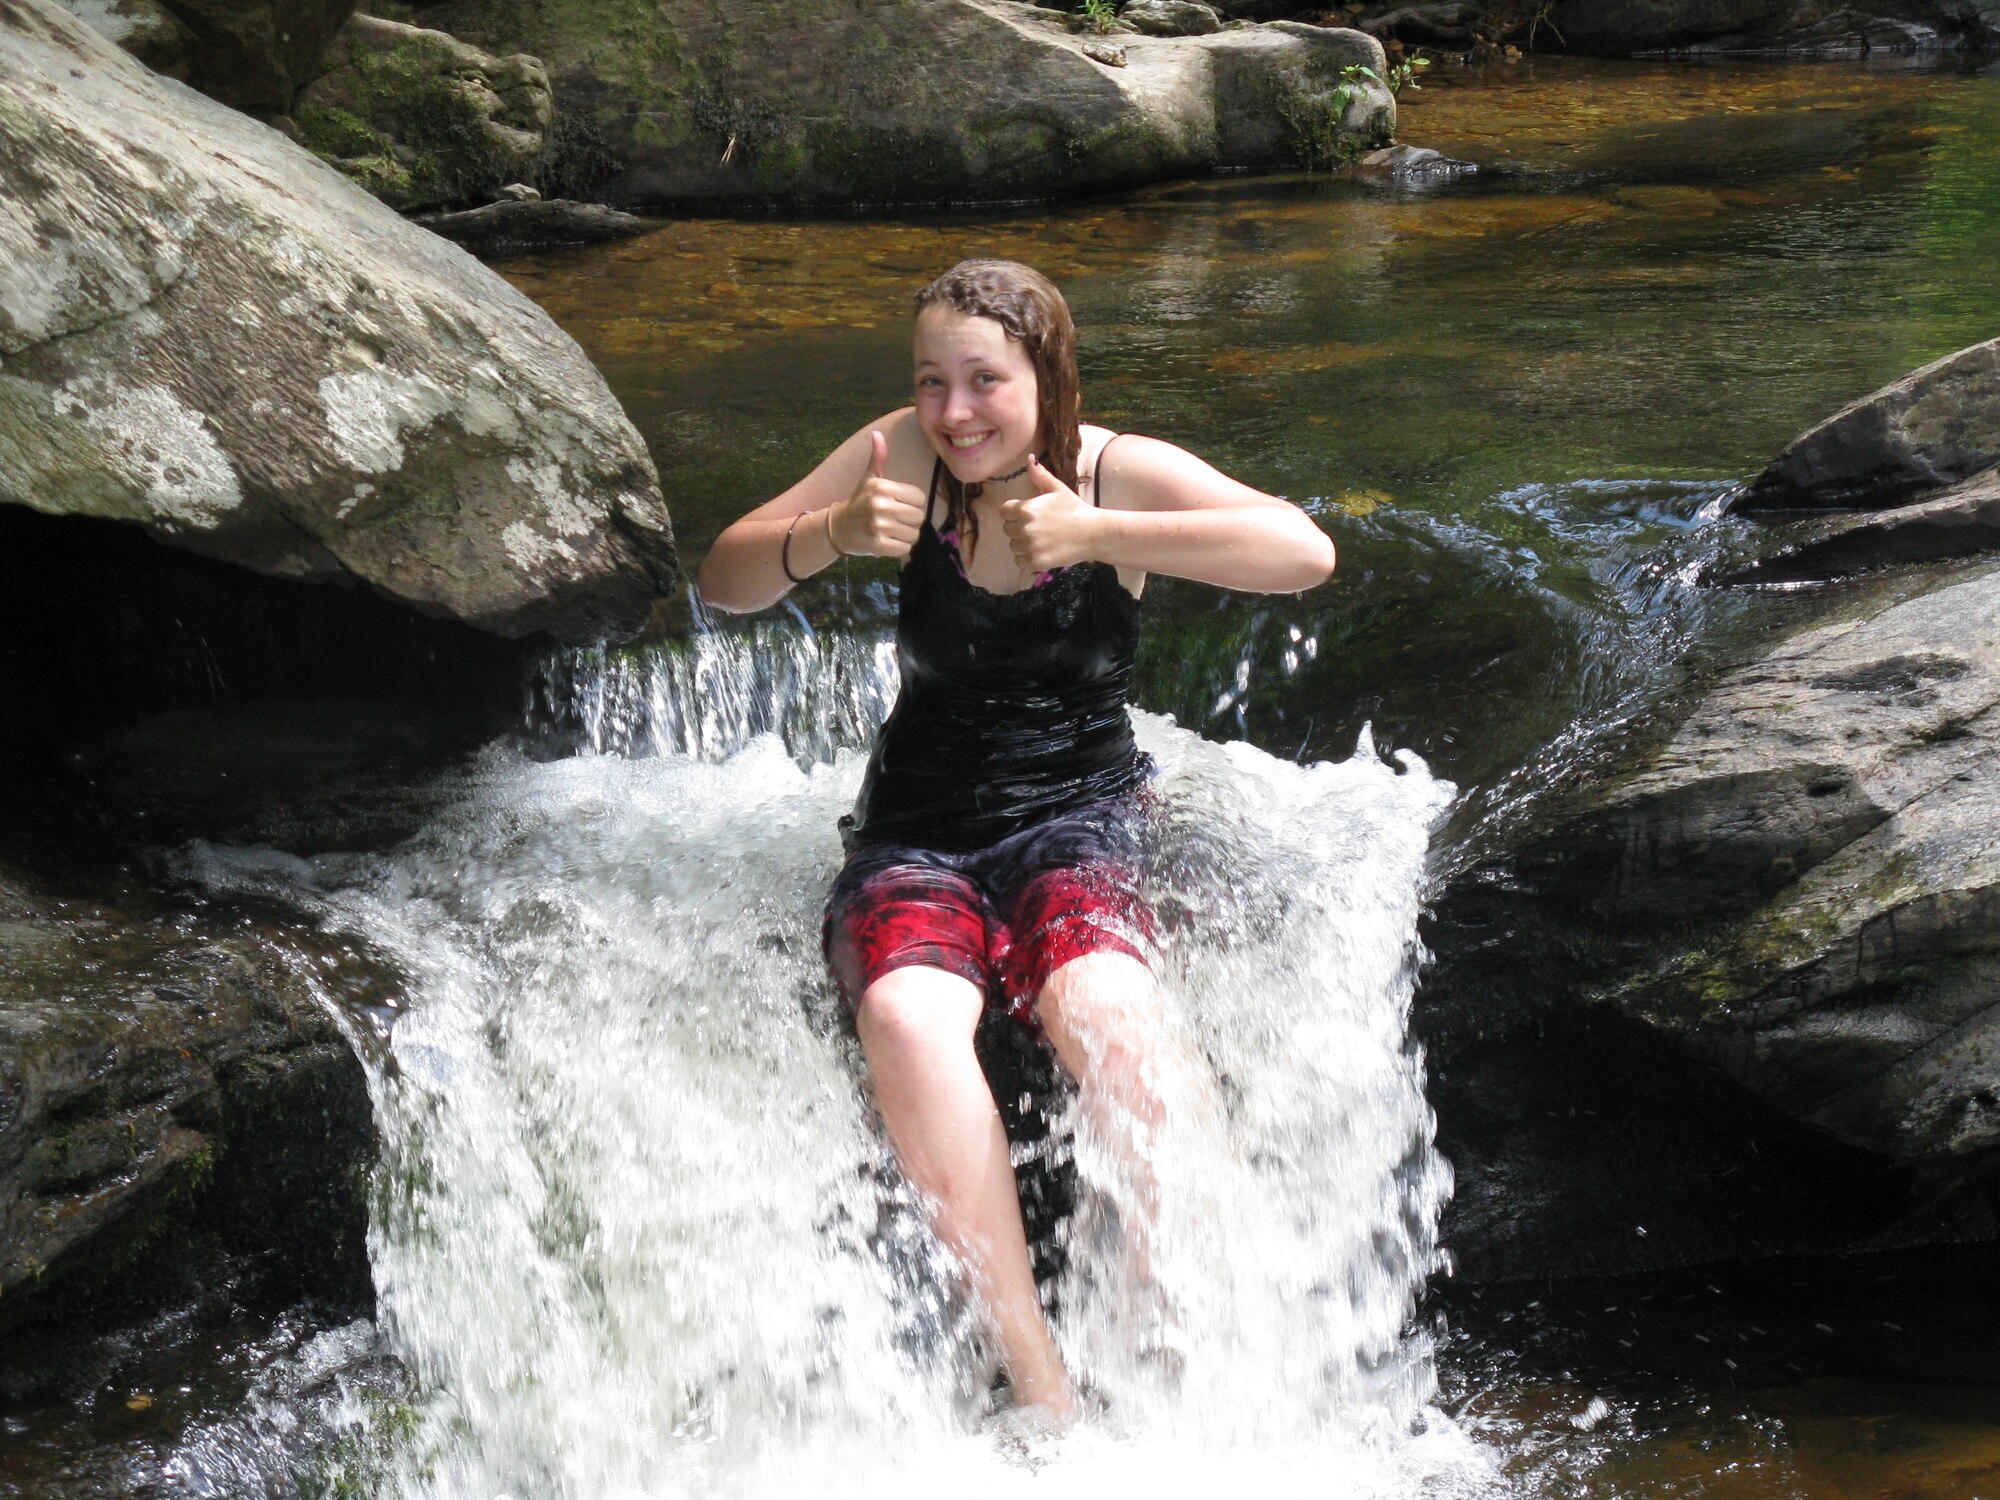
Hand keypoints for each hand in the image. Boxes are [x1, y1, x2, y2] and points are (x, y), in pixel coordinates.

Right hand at [830, 431, 927, 559]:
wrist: (838, 527)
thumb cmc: (859, 501)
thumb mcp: (869, 478)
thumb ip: (878, 458)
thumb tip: (877, 434)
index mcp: (883, 487)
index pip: (920, 498)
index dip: (912, 503)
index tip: (898, 505)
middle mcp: (881, 505)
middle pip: (919, 517)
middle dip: (910, 521)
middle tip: (894, 520)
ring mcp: (879, 526)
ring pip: (914, 534)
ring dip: (906, 536)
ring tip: (891, 531)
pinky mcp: (878, 546)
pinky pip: (905, 548)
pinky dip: (899, 548)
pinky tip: (887, 542)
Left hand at [1000, 456, 1100, 574]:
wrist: (1093, 533)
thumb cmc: (1074, 509)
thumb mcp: (1057, 489)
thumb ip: (1040, 475)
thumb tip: (1029, 458)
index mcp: (1026, 509)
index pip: (1004, 511)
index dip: (1014, 512)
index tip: (1028, 515)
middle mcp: (1024, 528)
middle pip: (1007, 529)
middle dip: (1019, 527)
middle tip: (1039, 527)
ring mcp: (1029, 546)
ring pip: (1013, 545)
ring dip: (1023, 543)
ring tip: (1042, 539)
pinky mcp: (1035, 561)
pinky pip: (1020, 561)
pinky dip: (1028, 558)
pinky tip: (1042, 550)